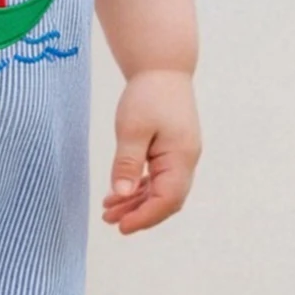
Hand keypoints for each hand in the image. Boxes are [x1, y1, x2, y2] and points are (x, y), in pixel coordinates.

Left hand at [101, 69, 200, 234]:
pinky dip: (139, 188)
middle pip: (166, 200)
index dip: (145, 217)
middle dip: (139, 213)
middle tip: (109, 221)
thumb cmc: (148, 94)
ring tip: (108, 210)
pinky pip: (158, 177)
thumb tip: (122, 193)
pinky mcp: (172, 150)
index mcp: (181, 158)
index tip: (121, 227)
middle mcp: (186, 161)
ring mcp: (181, 156)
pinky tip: (119, 193)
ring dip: (136, 202)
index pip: (167, 200)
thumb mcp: (132, 128)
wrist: (163, 67)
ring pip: (161, 190)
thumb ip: (127, 162)